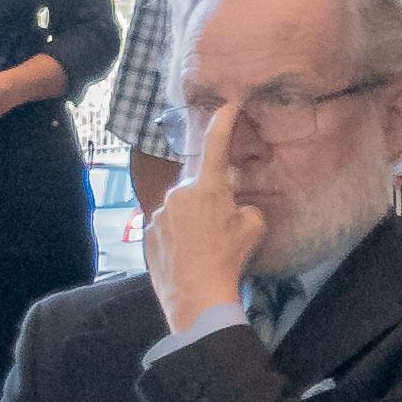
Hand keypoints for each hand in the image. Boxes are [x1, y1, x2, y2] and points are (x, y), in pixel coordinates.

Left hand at [144, 104, 269, 327]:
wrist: (196, 296)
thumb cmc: (229, 259)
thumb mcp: (254, 229)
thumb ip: (244, 208)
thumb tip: (233, 208)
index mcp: (208, 188)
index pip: (216, 145)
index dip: (223, 122)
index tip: (228, 105)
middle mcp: (179, 193)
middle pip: (198, 188)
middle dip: (208, 201)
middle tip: (220, 229)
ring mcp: (159, 214)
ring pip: (180, 210)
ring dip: (191, 222)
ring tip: (202, 250)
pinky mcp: (147, 233)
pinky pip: (167, 228)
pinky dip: (177, 238)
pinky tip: (186, 258)